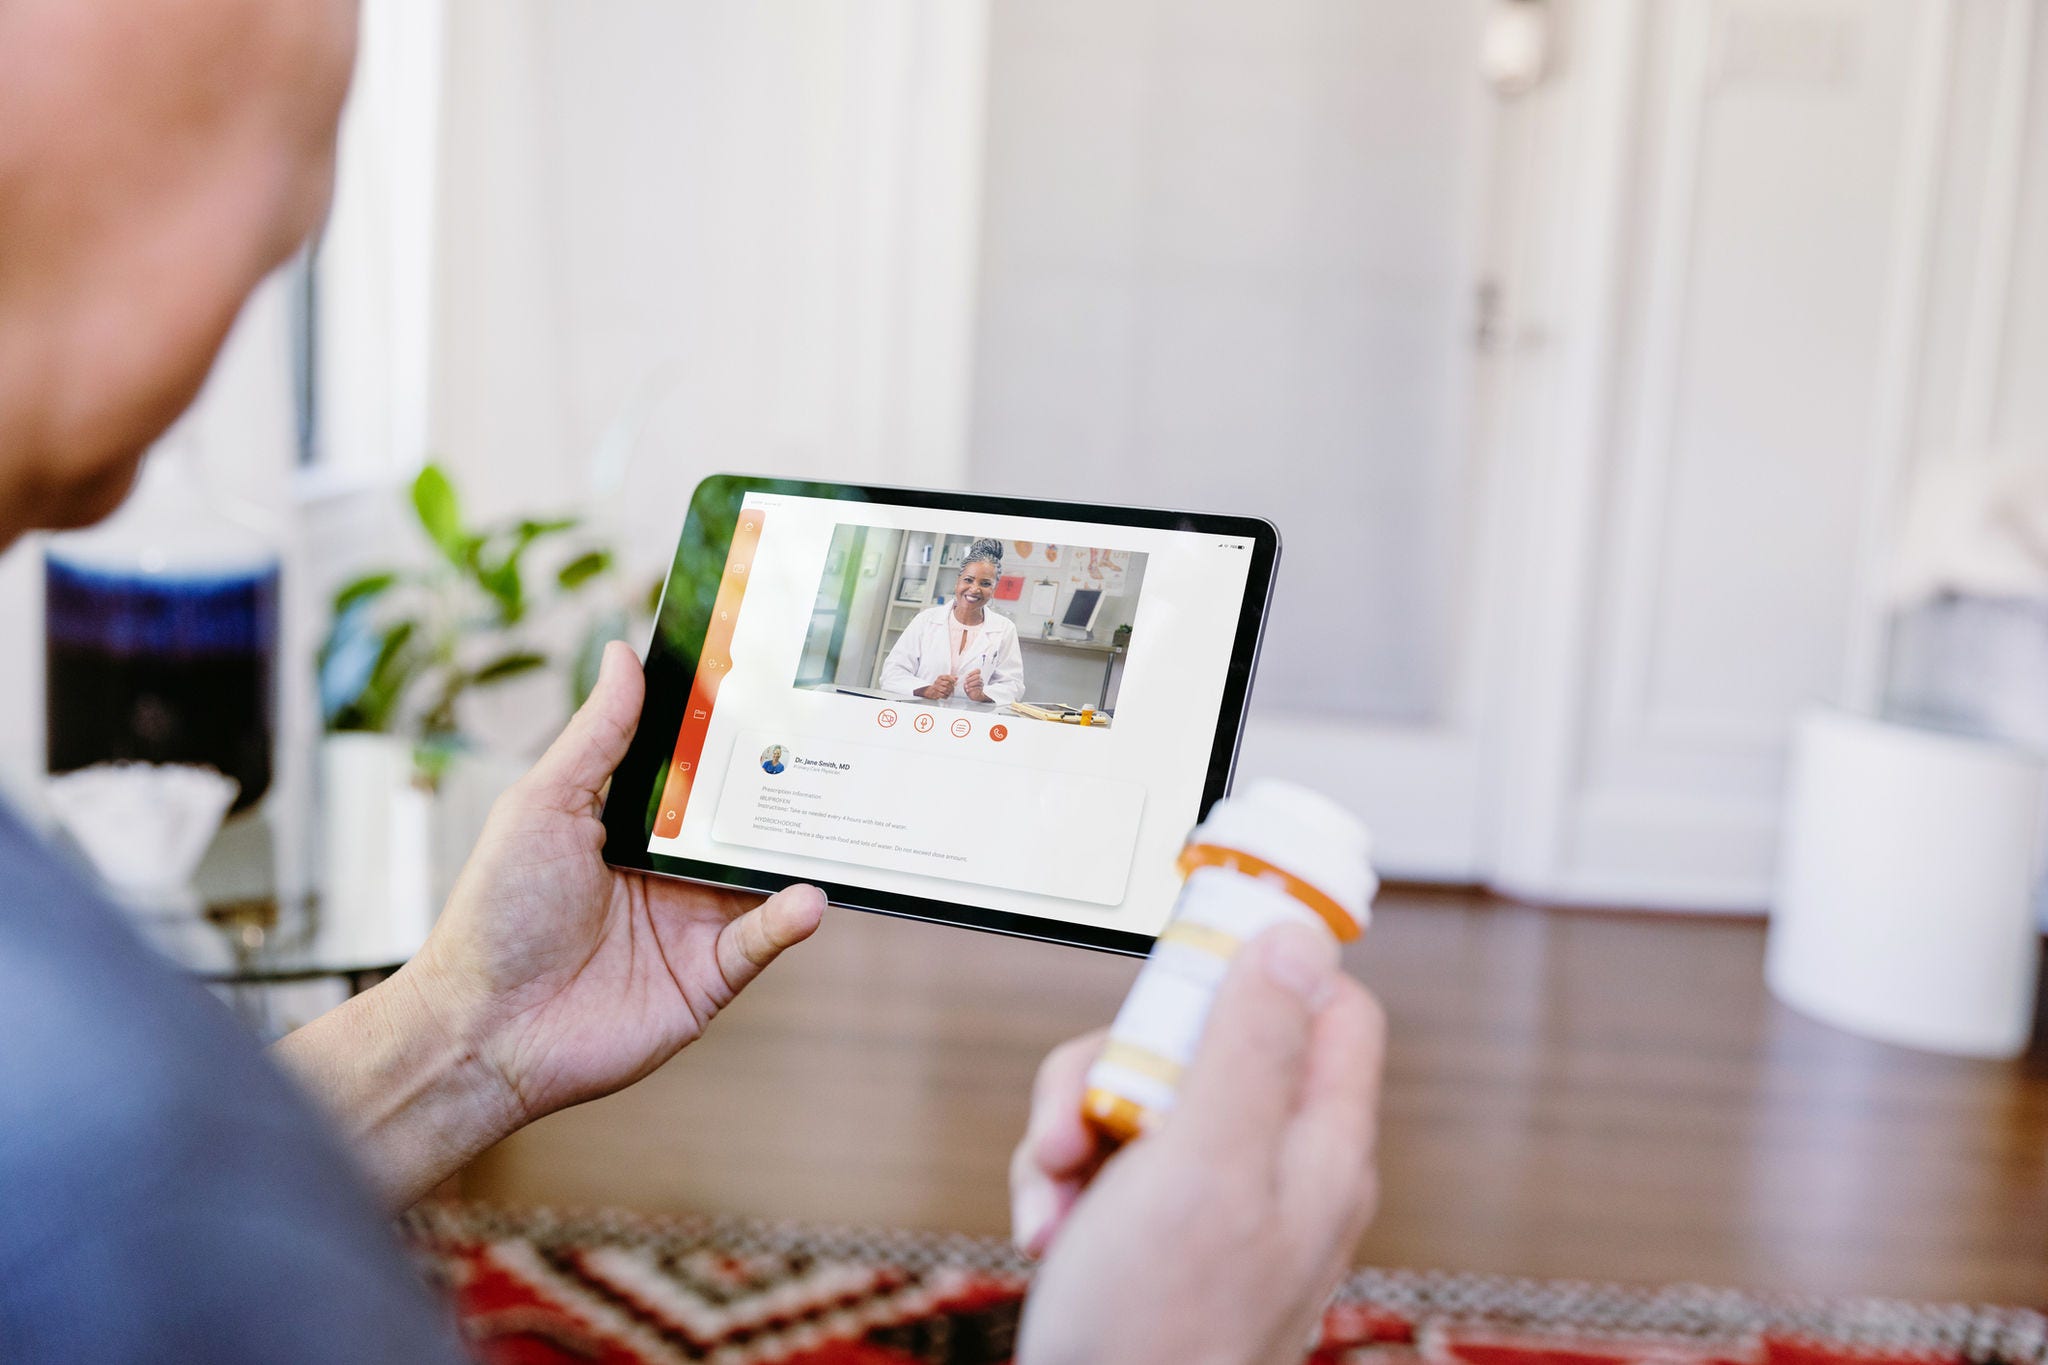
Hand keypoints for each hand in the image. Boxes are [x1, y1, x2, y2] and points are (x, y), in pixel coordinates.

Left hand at [421, 642, 825, 1124]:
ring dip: (797, 849)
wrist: (483, 1031)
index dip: (727, 728)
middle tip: (832, 740)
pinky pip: (758, 941)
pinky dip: (787, 920)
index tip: (772, 681)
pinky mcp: (706, 978)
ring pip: (761, 875)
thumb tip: (624, 655)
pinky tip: (805, 898)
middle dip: (782, 781)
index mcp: (628, 823)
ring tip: (837, 814)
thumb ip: (597, 737)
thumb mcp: (543, 805)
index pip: (692, 766)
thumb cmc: (496, 913)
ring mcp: (690, 923)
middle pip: (739, 816)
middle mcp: (666, 869)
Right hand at [921, 675, 956, 699]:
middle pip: (947, 683)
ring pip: (945, 689)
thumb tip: (957, 678)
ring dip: (949, 692)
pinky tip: (946, 695)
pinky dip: (946, 696)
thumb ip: (951, 678)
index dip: (952, 679)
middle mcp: (938, 681)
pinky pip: (943, 695)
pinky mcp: (936, 693)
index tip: (955, 681)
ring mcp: (936, 687)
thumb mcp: (944, 680)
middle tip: (952, 689)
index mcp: (940, 677)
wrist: (930, 691)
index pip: (947, 677)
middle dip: (951, 687)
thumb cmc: (939, 685)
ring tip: (949, 692)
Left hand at [962, 668, 988, 702]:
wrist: (973, 694)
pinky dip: (971, 688)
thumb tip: (958, 677)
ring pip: (977, 681)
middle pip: (977, 676)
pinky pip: (977, 687)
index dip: (972, 672)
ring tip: (966, 686)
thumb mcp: (966, 681)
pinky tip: (967, 690)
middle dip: (970, 678)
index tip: (967, 675)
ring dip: (970, 684)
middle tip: (965, 682)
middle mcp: (980, 678)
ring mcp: (981, 683)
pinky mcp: (981, 688)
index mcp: (976, 675)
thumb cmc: (969, 686)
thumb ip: (964, 678)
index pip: (978, 670)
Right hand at [1010, 925, 1384, 1364]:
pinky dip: (1062, 1184)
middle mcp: (1278, 1167)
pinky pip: (1107, 1161)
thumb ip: (1251, 1045)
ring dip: (1074, 1126)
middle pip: (1208, 1038)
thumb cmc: (1158, 1335)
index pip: (1329, 1004)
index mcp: (1319, 1146)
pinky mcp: (1157, 1230)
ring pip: (1140, 1094)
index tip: (1186, 954)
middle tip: (1092, 1112)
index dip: (1259, 966)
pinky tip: (1050, 1232)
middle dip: (1121, 1061)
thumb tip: (1299, 937)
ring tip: (1056, 1189)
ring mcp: (1215, 1201)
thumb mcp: (1203, 1164)